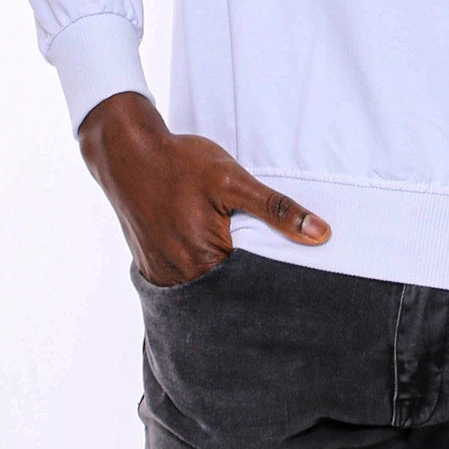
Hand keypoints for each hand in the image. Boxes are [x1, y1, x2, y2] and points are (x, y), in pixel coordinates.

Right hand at [77, 91, 331, 286]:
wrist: (127, 153)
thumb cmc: (183, 163)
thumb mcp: (234, 179)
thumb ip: (277, 209)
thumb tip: (321, 234)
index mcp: (207, 259)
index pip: (254, 288)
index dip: (275, 283)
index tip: (296, 285)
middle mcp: (183, 277)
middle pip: (228, 295)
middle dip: (251, 289)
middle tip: (273, 278)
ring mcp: (164, 275)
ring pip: (206, 292)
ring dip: (225, 285)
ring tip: (246, 271)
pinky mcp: (151, 268)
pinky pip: (183, 285)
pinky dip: (200, 278)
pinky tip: (214, 262)